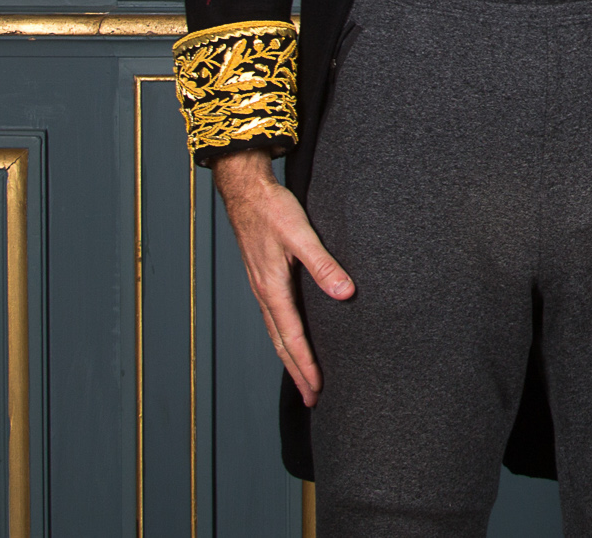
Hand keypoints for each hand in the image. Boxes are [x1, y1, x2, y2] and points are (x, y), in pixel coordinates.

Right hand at [211, 150, 353, 406]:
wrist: (245, 190)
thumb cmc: (273, 210)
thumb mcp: (301, 234)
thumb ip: (323, 264)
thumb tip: (346, 294)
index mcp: (272, 288)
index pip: (292, 336)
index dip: (305, 365)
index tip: (316, 389)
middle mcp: (265, 293)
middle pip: (281, 343)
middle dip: (297, 372)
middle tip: (312, 400)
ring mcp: (262, 287)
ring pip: (277, 332)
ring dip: (291, 358)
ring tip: (304, 379)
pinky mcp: (265, 279)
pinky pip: (275, 318)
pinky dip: (285, 337)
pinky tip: (293, 339)